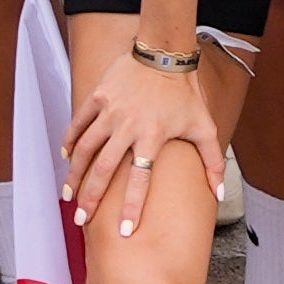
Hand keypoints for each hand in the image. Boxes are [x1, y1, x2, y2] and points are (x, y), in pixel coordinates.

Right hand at [63, 46, 220, 238]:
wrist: (164, 52)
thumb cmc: (185, 92)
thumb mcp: (204, 127)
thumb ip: (213, 162)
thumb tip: (217, 194)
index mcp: (152, 137)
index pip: (140, 179)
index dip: (132, 206)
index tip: (124, 231)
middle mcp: (127, 127)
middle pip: (103, 169)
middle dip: (91, 197)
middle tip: (81, 219)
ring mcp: (109, 111)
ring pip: (85, 148)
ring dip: (74, 174)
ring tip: (67, 195)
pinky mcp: (97, 97)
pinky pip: (78, 123)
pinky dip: (70, 141)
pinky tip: (66, 157)